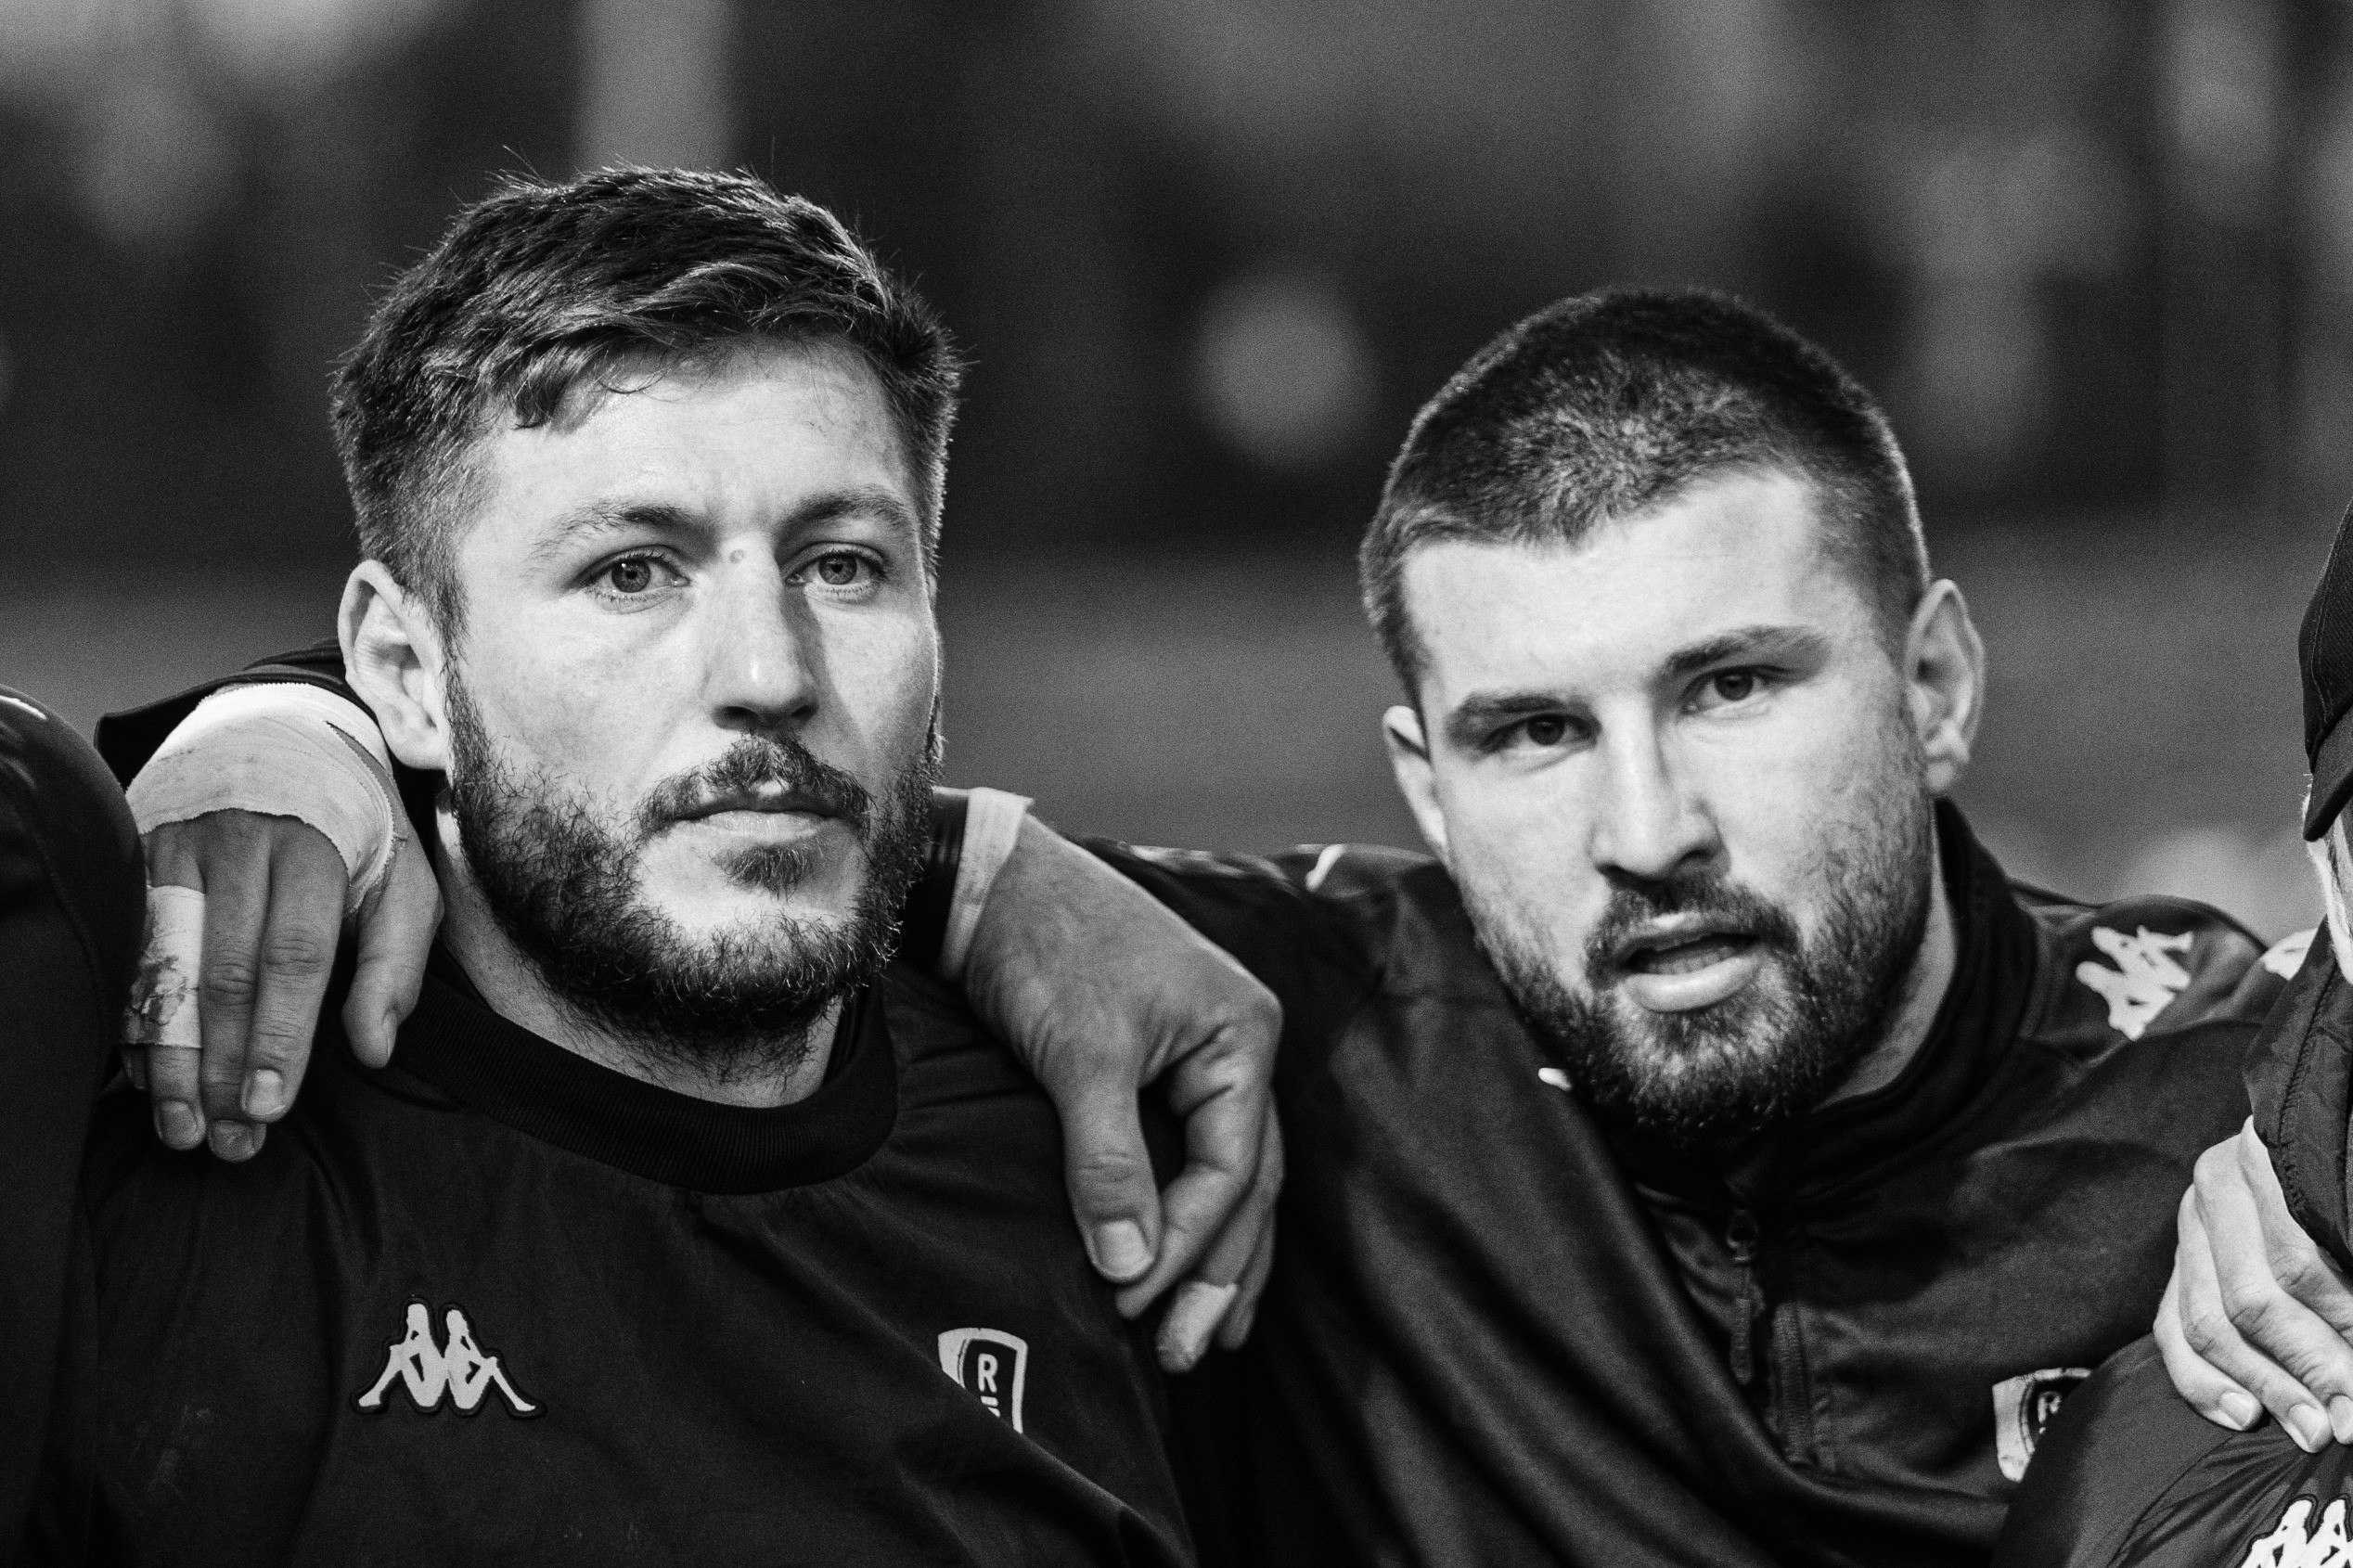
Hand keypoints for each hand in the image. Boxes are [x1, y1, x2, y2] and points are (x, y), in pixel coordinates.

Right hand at [130, 809, 440, 1158]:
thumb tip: (374, 1048)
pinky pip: (130, 954)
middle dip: (225, 1066)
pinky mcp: (136, 861)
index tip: (270, 1106)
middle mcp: (238, 846)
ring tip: (185, 1127)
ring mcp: (177, 852)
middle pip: (224, 974)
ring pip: (165, 971)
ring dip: (170, 1058)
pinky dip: (137, 1022)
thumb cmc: (358, 831)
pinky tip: (148, 1078)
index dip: (281, 1037)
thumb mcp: (406, 882)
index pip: (294, 957)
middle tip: (232, 1139)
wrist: (287, 740)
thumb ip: (397, 965)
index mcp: (313, 849)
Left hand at [961, 818, 1283, 1373]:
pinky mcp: (1158, 1062)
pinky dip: (1187, 1213)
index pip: (1231, 1169)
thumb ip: (1109, 1162)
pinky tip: (1178, 1260)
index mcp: (1242, 1036)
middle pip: (1248, 1184)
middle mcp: (1237, 1047)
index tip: (1131, 1302)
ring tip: (1209, 1338)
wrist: (987, 878)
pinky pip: (1192, 1154)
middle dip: (1218, 1274)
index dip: (1186, 1245)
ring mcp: (1204, 1055)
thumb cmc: (1045, 946)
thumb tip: (1129, 1267)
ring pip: (1229, 1177)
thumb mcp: (1081, 1055)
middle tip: (1187, 1354)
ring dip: (1216, 1258)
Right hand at [2155, 1118, 2352, 1449]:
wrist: (2314, 1169)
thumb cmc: (2349, 1201)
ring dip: (2265, 1386)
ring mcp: (2190, 1222)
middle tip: (2346, 1421)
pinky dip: (2202, 1382)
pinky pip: (2171, 1330)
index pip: (2298, 1264)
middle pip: (2250, 1298)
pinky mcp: (2179, 1261)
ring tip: (2311, 1430)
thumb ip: (2352, 1268)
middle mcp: (2217, 1183)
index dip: (2339, 1328)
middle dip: (2306, 1370)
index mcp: (2267, 1155)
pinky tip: (2244, 1415)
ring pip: (2208, 1321)